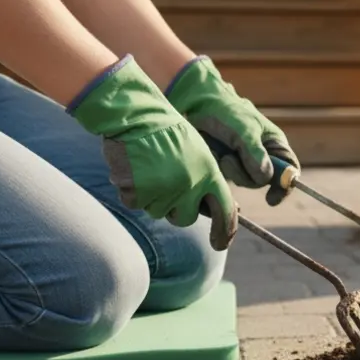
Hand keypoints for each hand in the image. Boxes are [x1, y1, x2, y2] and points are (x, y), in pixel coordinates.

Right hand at [67, 56, 237, 250]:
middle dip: (178, 208)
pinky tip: (136, 169)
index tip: (220, 243)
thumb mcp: (200, 153)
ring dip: (155, 197)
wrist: (137, 116)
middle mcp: (189, 186)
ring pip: (160, 212)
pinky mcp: (137, 193)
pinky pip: (136, 204)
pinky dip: (134, 191)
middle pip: (186, 218)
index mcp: (209, 175)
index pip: (225, 212)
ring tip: (152, 168)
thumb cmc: (170, 134)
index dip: (224, 232)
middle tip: (168, 184)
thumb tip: (223, 211)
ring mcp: (162, 191)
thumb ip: (209, 181)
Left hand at [164, 56, 299, 205]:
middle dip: (247, 174)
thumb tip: (266, 178)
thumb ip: (256, 155)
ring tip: (220, 153)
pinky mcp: (227, 164)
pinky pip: (229, 179)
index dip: (284, 185)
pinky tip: (215, 159)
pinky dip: (221, 172)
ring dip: (231, 170)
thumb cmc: (225, 111)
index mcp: (274, 143)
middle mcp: (263, 153)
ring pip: (245, 180)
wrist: (196, 103)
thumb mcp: (244, 132)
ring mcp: (244, 160)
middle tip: (229, 159)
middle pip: (264, 180)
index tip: (270, 199)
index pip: (289, 170)